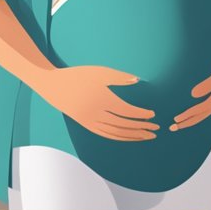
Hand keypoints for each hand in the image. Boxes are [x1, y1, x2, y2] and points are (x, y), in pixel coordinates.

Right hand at [33, 66, 157, 140]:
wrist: (54, 86)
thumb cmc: (79, 76)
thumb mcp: (100, 72)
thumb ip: (120, 77)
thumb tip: (138, 81)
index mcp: (102, 99)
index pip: (126, 111)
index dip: (141, 114)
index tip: (152, 114)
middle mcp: (96, 113)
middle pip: (123, 125)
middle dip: (141, 128)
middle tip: (156, 129)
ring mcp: (90, 122)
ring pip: (115, 133)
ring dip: (133, 136)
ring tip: (147, 136)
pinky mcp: (86, 125)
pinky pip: (106, 135)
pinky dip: (120, 137)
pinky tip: (130, 136)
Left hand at [172, 63, 210, 131]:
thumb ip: (207, 85)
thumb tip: (192, 94)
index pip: (200, 110)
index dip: (187, 115)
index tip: (176, 119)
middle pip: (200, 117)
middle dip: (187, 123)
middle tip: (173, 127)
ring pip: (202, 115)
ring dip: (190, 119)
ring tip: (180, 123)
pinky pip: (204, 111)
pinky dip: (196, 114)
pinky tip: (190, 114)